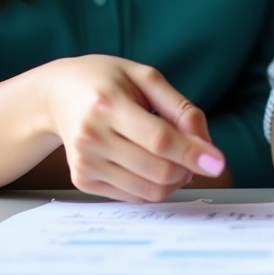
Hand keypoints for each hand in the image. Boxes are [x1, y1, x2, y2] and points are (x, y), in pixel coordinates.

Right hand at [41, 55, 225, 202]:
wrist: (56, 94)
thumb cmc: (107, 80)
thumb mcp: (146, 77)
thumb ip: (180, 108)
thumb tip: (206, 146)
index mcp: (107, 103)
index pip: (159, 139)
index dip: (192, 153)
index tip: (217, 162)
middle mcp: (91, 136)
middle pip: (156, 169)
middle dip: (187, 167)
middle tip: (196, 153)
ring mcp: (84, 162)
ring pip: (147, 190)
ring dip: (174, 180)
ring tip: (175, 157)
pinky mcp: (82, 180)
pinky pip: (132, 197)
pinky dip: (153, 186)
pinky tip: (151, 163)